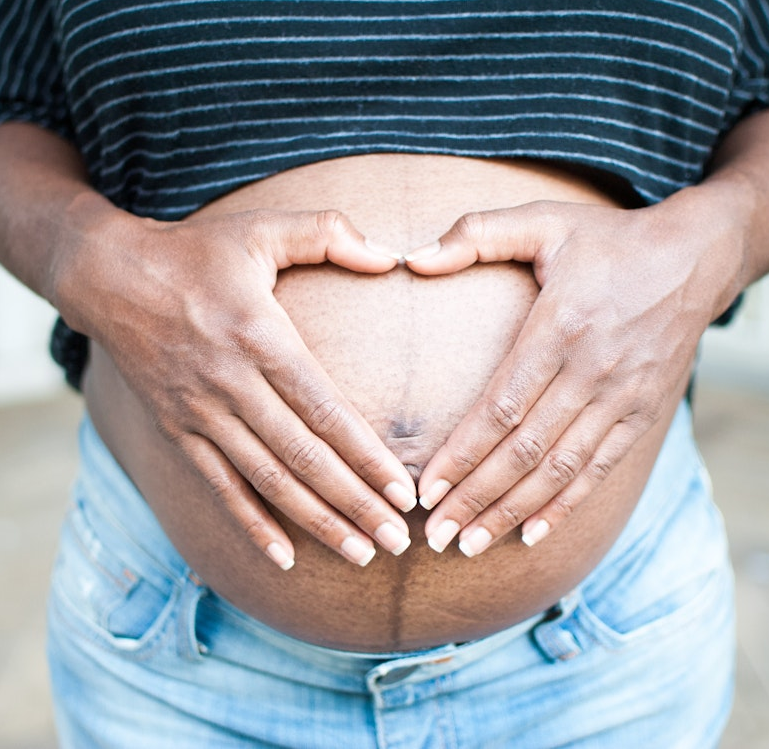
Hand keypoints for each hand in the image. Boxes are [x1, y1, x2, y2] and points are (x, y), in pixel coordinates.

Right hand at [64, 208, 416, 568]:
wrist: (108, 276)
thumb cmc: (197, 252)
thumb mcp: (262, 228)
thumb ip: (328, 233)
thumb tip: (390, 257)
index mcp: (261, 338)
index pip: (325, 411)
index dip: (367, 456)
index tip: (405, 493)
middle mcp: (232, 384)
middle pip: (303, 458)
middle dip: (354, 504)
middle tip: (398, 542)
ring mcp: (201, 413)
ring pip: (267, 482)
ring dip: (315, 523)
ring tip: (359, 555)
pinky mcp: (177, 431)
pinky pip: (219, 487)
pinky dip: (250, 525)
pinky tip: (282, 558)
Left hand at [404, 196, 738, 555]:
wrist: (695, 258)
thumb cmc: (608, 241)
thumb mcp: (544, 220)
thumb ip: (477, 233)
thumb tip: (413, 258)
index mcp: (559, 327)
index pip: (501, 407)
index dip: (461, 453)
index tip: (424, 489)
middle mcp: (592, 371)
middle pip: (524, 451)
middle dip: (475, 498)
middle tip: (434, 537)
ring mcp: (622, 398)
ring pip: (559, 470)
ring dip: (512, 511)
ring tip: (470, 545)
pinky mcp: (643, 413)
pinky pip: (599, 469)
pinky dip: (566, 505)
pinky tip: (532, 533)